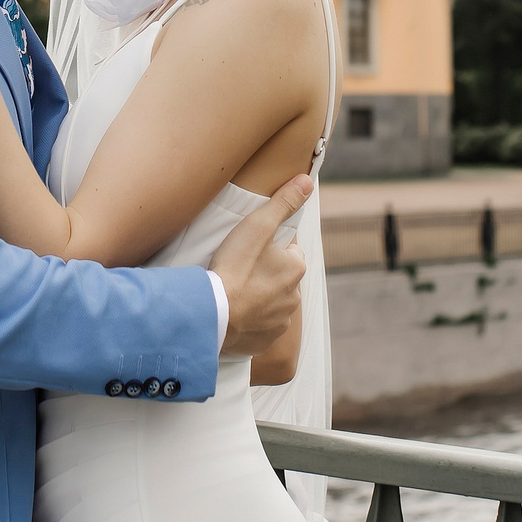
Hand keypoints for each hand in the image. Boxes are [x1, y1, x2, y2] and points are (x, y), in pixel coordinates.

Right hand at [211, 177, 310, 355]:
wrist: (213, 315)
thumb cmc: (234, 267)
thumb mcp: (257, 225)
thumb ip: (283, 202)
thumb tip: (308, 181)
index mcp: (296, 267)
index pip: (287, 252)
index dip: (267, 248)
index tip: (248, 251)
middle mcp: (295, 297)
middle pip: (279, 278)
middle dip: (264, 274)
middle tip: (237, 270)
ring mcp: (280, 322)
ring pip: (270, 302)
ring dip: (257, 297)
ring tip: (232, 291)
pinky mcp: (264, 340)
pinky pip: (260, 327)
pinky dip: (249, 320)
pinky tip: (232, 312)